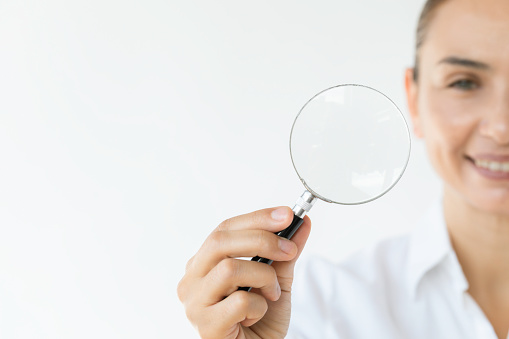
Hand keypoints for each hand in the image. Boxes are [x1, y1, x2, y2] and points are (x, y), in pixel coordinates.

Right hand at [177, 206, 310, 338]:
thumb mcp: (277, 280)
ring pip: (229, 268)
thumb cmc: (260, 320)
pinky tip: (258, 314)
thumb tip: (302, 222)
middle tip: (289, 250)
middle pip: (220, 241)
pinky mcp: (205, 325)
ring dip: (263, 277)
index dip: (257, 218)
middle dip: (262, 240)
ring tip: (272, 293)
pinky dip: (259, 305)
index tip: (287, 215)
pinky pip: (239, 301)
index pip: (225, 228)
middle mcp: (192, 279)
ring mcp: (195, 302)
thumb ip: (285, 252)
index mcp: (204, 263)